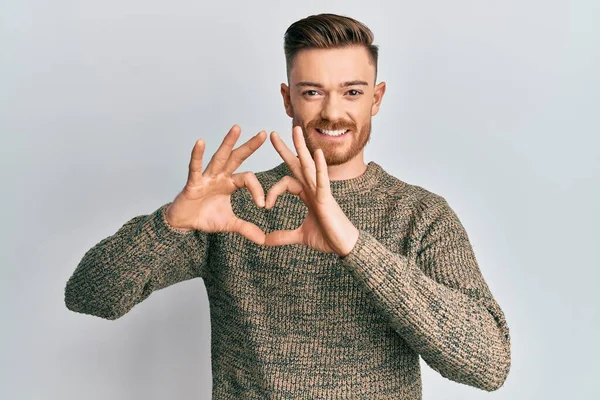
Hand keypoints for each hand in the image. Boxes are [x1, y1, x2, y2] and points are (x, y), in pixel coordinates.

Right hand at [165, 125, 267, 244]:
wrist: (184, 224)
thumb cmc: (205, 217)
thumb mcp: (229, 224)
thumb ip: (246, 228)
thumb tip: (263, 240)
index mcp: (230, 183)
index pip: (248, 179)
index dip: (257, 190)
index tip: (263, 205)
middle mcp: (220, 176)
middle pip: (237, 158)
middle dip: (249, 146)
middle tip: (263, 134)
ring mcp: (206, 177)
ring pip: (219, 157)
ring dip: (228, 143)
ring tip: (237, 128)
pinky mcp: (193, 182)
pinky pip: (195, 167)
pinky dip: (197, 155)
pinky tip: (201, 142)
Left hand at [263, 126, 359, 255]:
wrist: (345, 246)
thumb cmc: (328, 237)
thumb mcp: (300, 236)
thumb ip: (283, 236)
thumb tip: (265, 240)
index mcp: (307, 195)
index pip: (286, 182)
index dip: (273, 191)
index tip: (265, 206)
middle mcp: (313, 189)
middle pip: (297, 164)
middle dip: (285, 149)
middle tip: (271, 133)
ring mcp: (321, 192)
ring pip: (309, 166)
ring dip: (301, 147)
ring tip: (295, 130)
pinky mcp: (327, 199)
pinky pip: (323, 180)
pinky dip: (320, 167)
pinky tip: (317, 153)